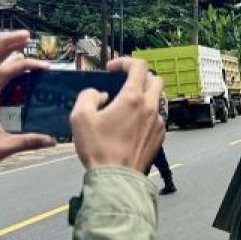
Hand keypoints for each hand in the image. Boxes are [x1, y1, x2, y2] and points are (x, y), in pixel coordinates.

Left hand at [0, 32, 55, 191]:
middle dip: (4, 42)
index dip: (23, 65)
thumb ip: (29, 142)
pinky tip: (13, 59)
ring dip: (0, 47)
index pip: (2, 73)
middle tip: (26, 36)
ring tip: (22, 40)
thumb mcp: (3, 149)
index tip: (44, 66)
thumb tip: (53, 140)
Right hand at [70, 57, 164, 172]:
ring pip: (159, 98)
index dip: (125, 61)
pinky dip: (147, 113)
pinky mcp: (160, 136)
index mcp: (133, 97)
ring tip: (127, 104)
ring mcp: (159, 122)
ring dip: (145, 95)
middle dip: (139, 76)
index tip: (111, 69)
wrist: (117, 178)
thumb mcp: (80, 117)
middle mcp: (151, 107)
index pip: (139, 65)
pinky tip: (132, 123)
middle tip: (123, 83)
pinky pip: (158, 117)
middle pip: (155, 79)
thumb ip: (88, 96)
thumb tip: (100, 94)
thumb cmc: (98, 148)